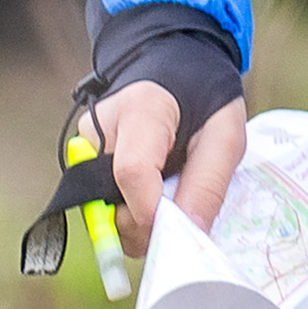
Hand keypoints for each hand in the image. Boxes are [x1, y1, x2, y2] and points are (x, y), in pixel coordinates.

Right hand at [90, 81, 247, 258]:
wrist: (175, 76)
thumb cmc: (204, 101)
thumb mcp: (225, 134)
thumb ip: (208, 182)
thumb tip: (189, 232)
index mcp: (140, 109)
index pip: (132, 172)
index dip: (153, 213)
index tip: (180, 228)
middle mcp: (98, 129)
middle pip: (113, 204)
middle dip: (150, 224)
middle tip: (182, 206)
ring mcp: (84, 148)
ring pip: (106, 214)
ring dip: (141, 220)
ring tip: (169, 190)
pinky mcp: (81, 163)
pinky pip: (105, 207)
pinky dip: (131, 212)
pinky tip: (152, 191)